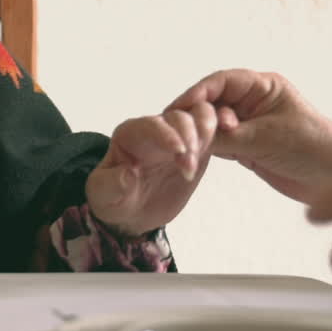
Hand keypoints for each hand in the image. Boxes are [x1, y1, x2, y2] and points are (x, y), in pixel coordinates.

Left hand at [86, 103, 218, 236]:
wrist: (132, 213)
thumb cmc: (113, 198)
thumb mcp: (103, 195)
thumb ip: (112, 184)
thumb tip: (128, 174)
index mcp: (130, 134)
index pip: (150, 125)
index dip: (166, 134)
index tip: (179, 151)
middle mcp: (155, 130)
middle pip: (178, 117)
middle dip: (189, 137)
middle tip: (188, 167)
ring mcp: (178, 137)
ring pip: (199, 117)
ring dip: (206, 134)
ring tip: (199, 161)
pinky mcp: (197, 149)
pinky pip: (212, 134)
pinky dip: (222, 135)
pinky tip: (228, 147)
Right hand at [166, 69, 331, 201]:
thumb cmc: (314, 148)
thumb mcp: (266, 139)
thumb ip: (227, 136)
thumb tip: (191, 138)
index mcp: (262, 86)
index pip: (220, 82)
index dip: (197, 93)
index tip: (178, 108)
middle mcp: (251, 101)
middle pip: (210, 101)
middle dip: (193, 115)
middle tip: (172, 129)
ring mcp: (247, 123)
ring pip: (210, 123)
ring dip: (197, 133)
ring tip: (179, 145)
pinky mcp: (244, 145)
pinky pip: (216, 142)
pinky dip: (204, 148)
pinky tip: (190, 154)